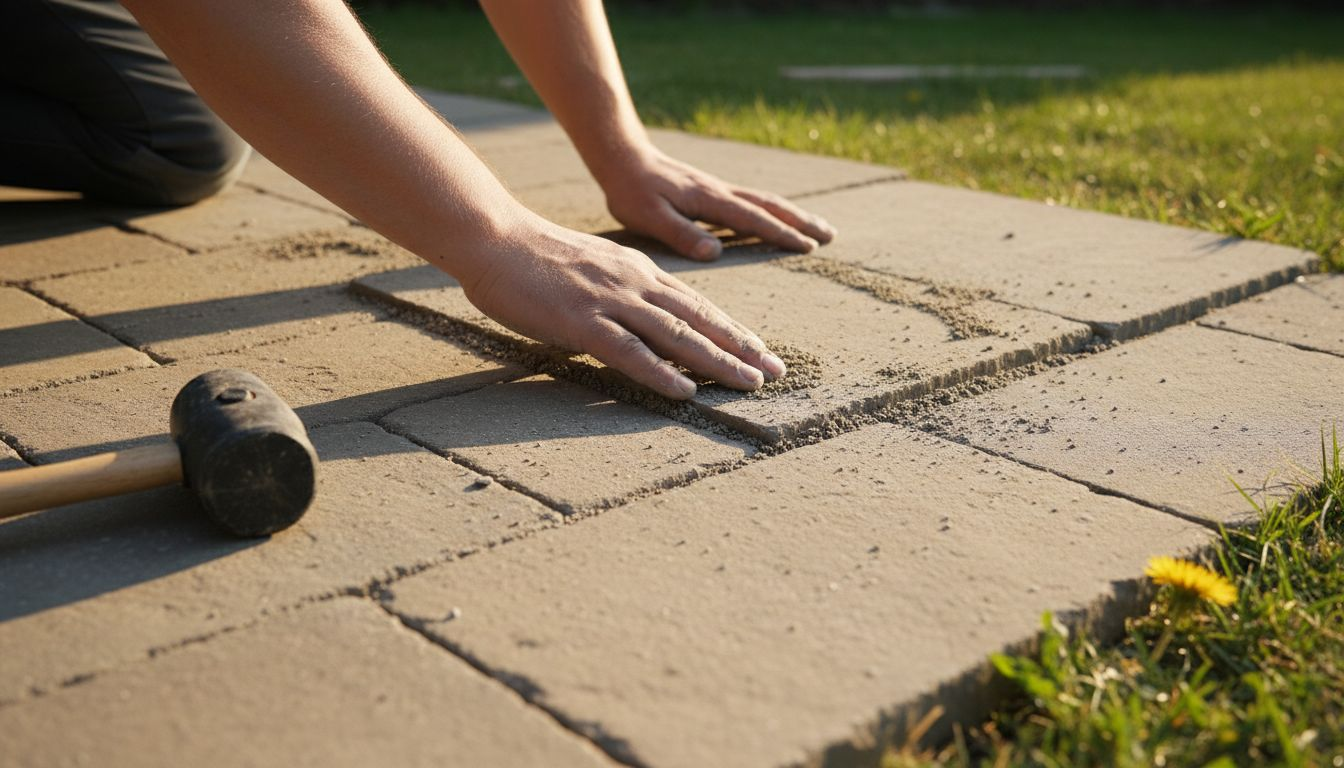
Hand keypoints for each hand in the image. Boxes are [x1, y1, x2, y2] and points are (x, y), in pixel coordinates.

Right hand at [458, 212, 786, 399]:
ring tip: (750, 382)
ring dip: (717, 361)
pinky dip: (661, 372)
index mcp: (636, 270)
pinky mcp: (581, 321)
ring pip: (676, 334)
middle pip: (699, 317)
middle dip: (741, 346)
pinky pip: (629, 351)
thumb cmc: (530, 257)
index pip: (695, 302)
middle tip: (776, 371)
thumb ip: (614, 296)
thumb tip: (627, 328)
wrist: (492, 236)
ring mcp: (610, 300)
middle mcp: (633, 282)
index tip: (759, 348)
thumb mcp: (588, 271)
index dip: (730, 328)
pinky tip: (687, 391)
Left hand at [596, 144, 836, 260]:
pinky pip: (751, 201)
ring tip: (817, 228)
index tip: (809, 246)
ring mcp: (717, 190)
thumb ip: (681, 233)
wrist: (622, 157)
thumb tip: (715, 252)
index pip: (753, 218)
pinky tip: (776, 221)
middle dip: (801, 221)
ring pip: (764, 201)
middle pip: (770, 205)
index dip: (782, 233)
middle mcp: (720, 192)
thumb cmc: (632, 191)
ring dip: (793, 214)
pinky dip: (772, 211)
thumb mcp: (649, 216)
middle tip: (831, 235)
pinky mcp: (710, 191)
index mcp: (709, 200)